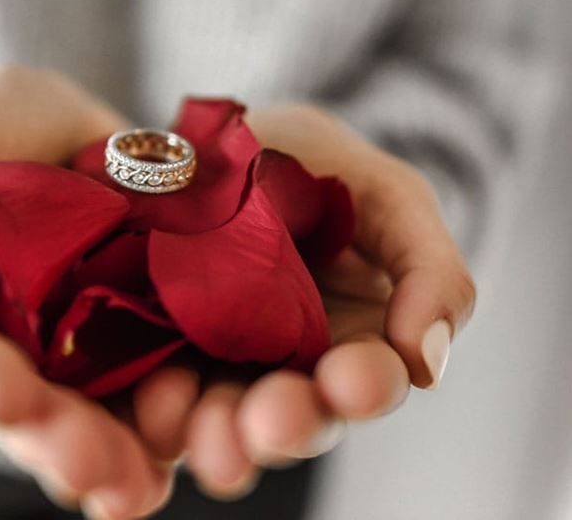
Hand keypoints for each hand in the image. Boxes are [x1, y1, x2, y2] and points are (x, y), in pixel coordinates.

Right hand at [0, 66, 172, 518]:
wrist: (57, 120)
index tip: (7, 395)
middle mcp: (6, 345)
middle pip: (23, 410)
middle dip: (54, 441)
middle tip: (89, 467)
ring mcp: (75, 346)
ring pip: (89, 415)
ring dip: (115, 454)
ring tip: (138, 484)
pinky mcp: (137, 332)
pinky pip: (152, 383)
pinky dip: (171, 418)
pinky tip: (191, 439)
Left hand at [128, 106, 475, 497]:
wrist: (220, 139)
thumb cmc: (316, 165)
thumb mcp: (387, 195)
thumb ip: (428, 268)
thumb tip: (425, 365)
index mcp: (352, 339)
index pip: (367, 379)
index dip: (363, 386)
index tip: (353, 382)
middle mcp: (285, 366)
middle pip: (292, 414)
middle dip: (285, 423)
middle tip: (270, 425)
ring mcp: (214, 362)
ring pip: (221, 416)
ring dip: (217, 433)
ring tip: (207, 442)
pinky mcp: (152, 349)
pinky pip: (155, 389)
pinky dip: (157, 406)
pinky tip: (156, 407)